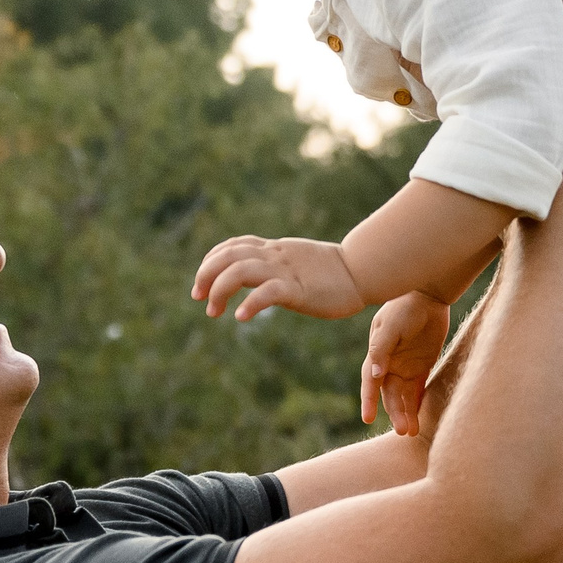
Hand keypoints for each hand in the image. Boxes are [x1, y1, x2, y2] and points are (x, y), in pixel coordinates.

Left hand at [193, 235, 364, 321]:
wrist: (364, 269)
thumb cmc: (334, 272)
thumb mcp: (297, 263)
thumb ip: (278, 265)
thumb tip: (261, 277)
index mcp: (274, 249)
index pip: (233, 245)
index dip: (210, 260)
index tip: (201, 282)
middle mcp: (275, 256)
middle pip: (229, 255)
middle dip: (206, 275)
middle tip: (198, 297)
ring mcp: (285, 271)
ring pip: (240, 270)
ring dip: (219, 290)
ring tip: (213, 311)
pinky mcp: (298, 289)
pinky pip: (268, 292)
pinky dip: (250, 303)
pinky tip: (241, 317)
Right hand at [363, 292, 451, 434]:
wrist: (429, 294)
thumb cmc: (405, 307)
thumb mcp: (390, 326)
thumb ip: (381, 349)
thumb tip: (374, 375)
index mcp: (377, 355)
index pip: (370, 382)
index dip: (368, 400)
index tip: (368, 418)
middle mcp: (389, 364)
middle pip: (389, 395)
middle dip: (395, 413)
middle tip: (403, 432)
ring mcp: (406, 366)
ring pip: (404, 396)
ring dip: (406, 413)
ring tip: (412, 432)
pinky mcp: (422, 366)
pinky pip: (418, 390)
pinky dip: (417, 404)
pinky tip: (420, 420)